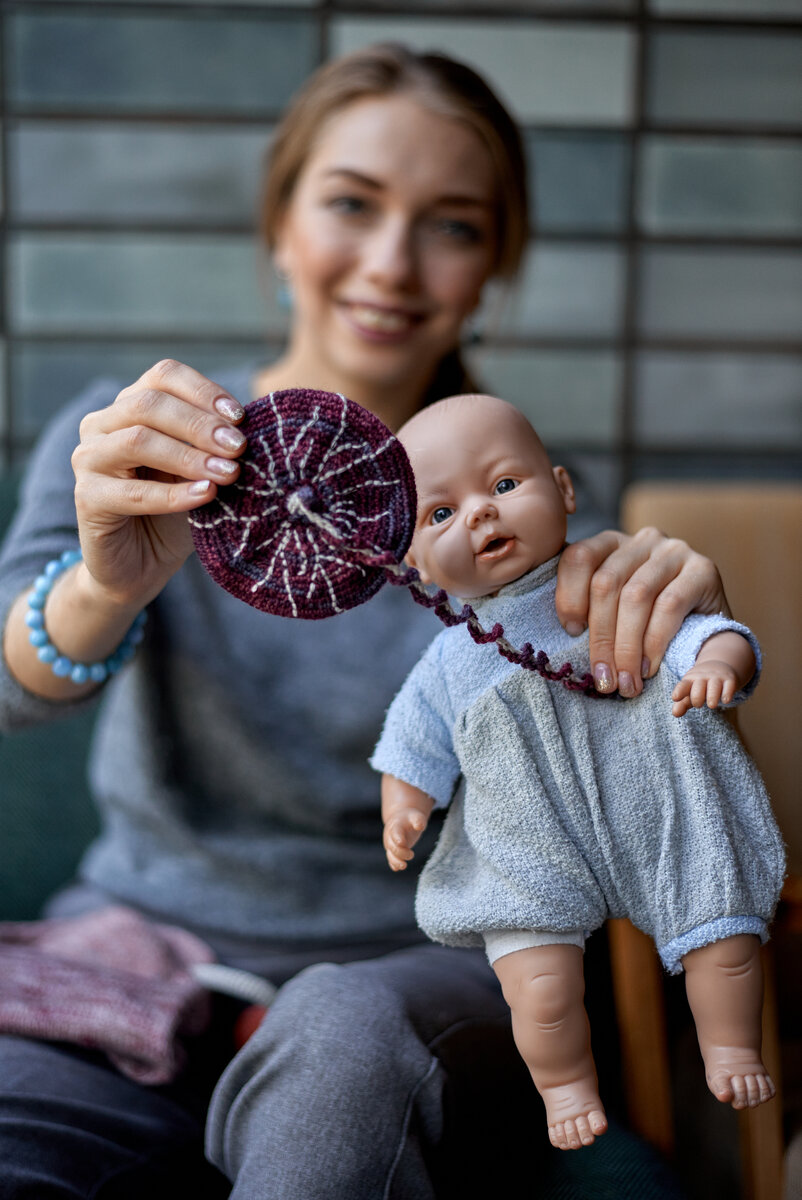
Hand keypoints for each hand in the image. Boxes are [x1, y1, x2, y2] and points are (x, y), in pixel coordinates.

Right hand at [72, 360, 245, 607]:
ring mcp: (88, 459)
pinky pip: (132, 493)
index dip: (203, 391)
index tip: (240, 416)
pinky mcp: (87, 498)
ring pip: (138, 441)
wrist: (142, 565)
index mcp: (130, 406)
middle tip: (240, 447)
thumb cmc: (177, 511)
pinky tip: (205, 495)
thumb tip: (253, 425)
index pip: (164, 376)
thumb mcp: (202, 470)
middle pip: (149, 404)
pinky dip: (173, 494)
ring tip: (228, 473)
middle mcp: (102, 424)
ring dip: (189, 456)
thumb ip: (216, 445)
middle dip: (200, 424)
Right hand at [383, 810, 428, 871]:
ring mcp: (391, 844)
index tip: (402, 843)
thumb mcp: (416, 816)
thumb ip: (418, 820)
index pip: (395, 832)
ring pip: (390, 854)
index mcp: (396, 826)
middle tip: (412, 854)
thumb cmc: (410, 819)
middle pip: (392, 846)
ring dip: (396, 861)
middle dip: (401, 852)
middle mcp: (390, 836)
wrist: (402, 819)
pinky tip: (397, 868)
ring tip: (404, 866)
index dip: (397, 838)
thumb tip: (419, 826)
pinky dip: (393, 864)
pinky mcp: (392, 851)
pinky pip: (391, 859)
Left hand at [555, 528, 727, 697]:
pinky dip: (654, 641)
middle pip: (606, 582)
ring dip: (626, 646)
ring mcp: (674, 551)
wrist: (710, 631)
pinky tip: (648, 667)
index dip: (569, 596)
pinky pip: (669, 605)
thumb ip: (590, 607)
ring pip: (635, 596)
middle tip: (603, 678)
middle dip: (600, 637)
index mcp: (612, 543)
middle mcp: (643, 540)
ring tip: (625, 681)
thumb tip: (565, 629)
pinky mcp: (703, 569)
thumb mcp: (616, 610)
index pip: (579, 557)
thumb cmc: (651, 624)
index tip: (570, 632)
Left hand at [672, 660, 739, 716]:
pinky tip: (725, 701)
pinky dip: (727, 693)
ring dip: (712, 696)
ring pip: (714, 687)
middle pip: (698, 688)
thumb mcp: (690, 692)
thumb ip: (682, 704)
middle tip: (698, 705)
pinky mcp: (730, 680)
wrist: (719, 667)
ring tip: (711, 705)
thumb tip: (675, 714)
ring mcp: (716, 678)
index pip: (683, 685)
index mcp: (690, 680)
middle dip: (696, 698)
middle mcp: (703, 677)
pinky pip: (729, 686)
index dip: (679, 691)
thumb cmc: (700, 685)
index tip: (675, 698)